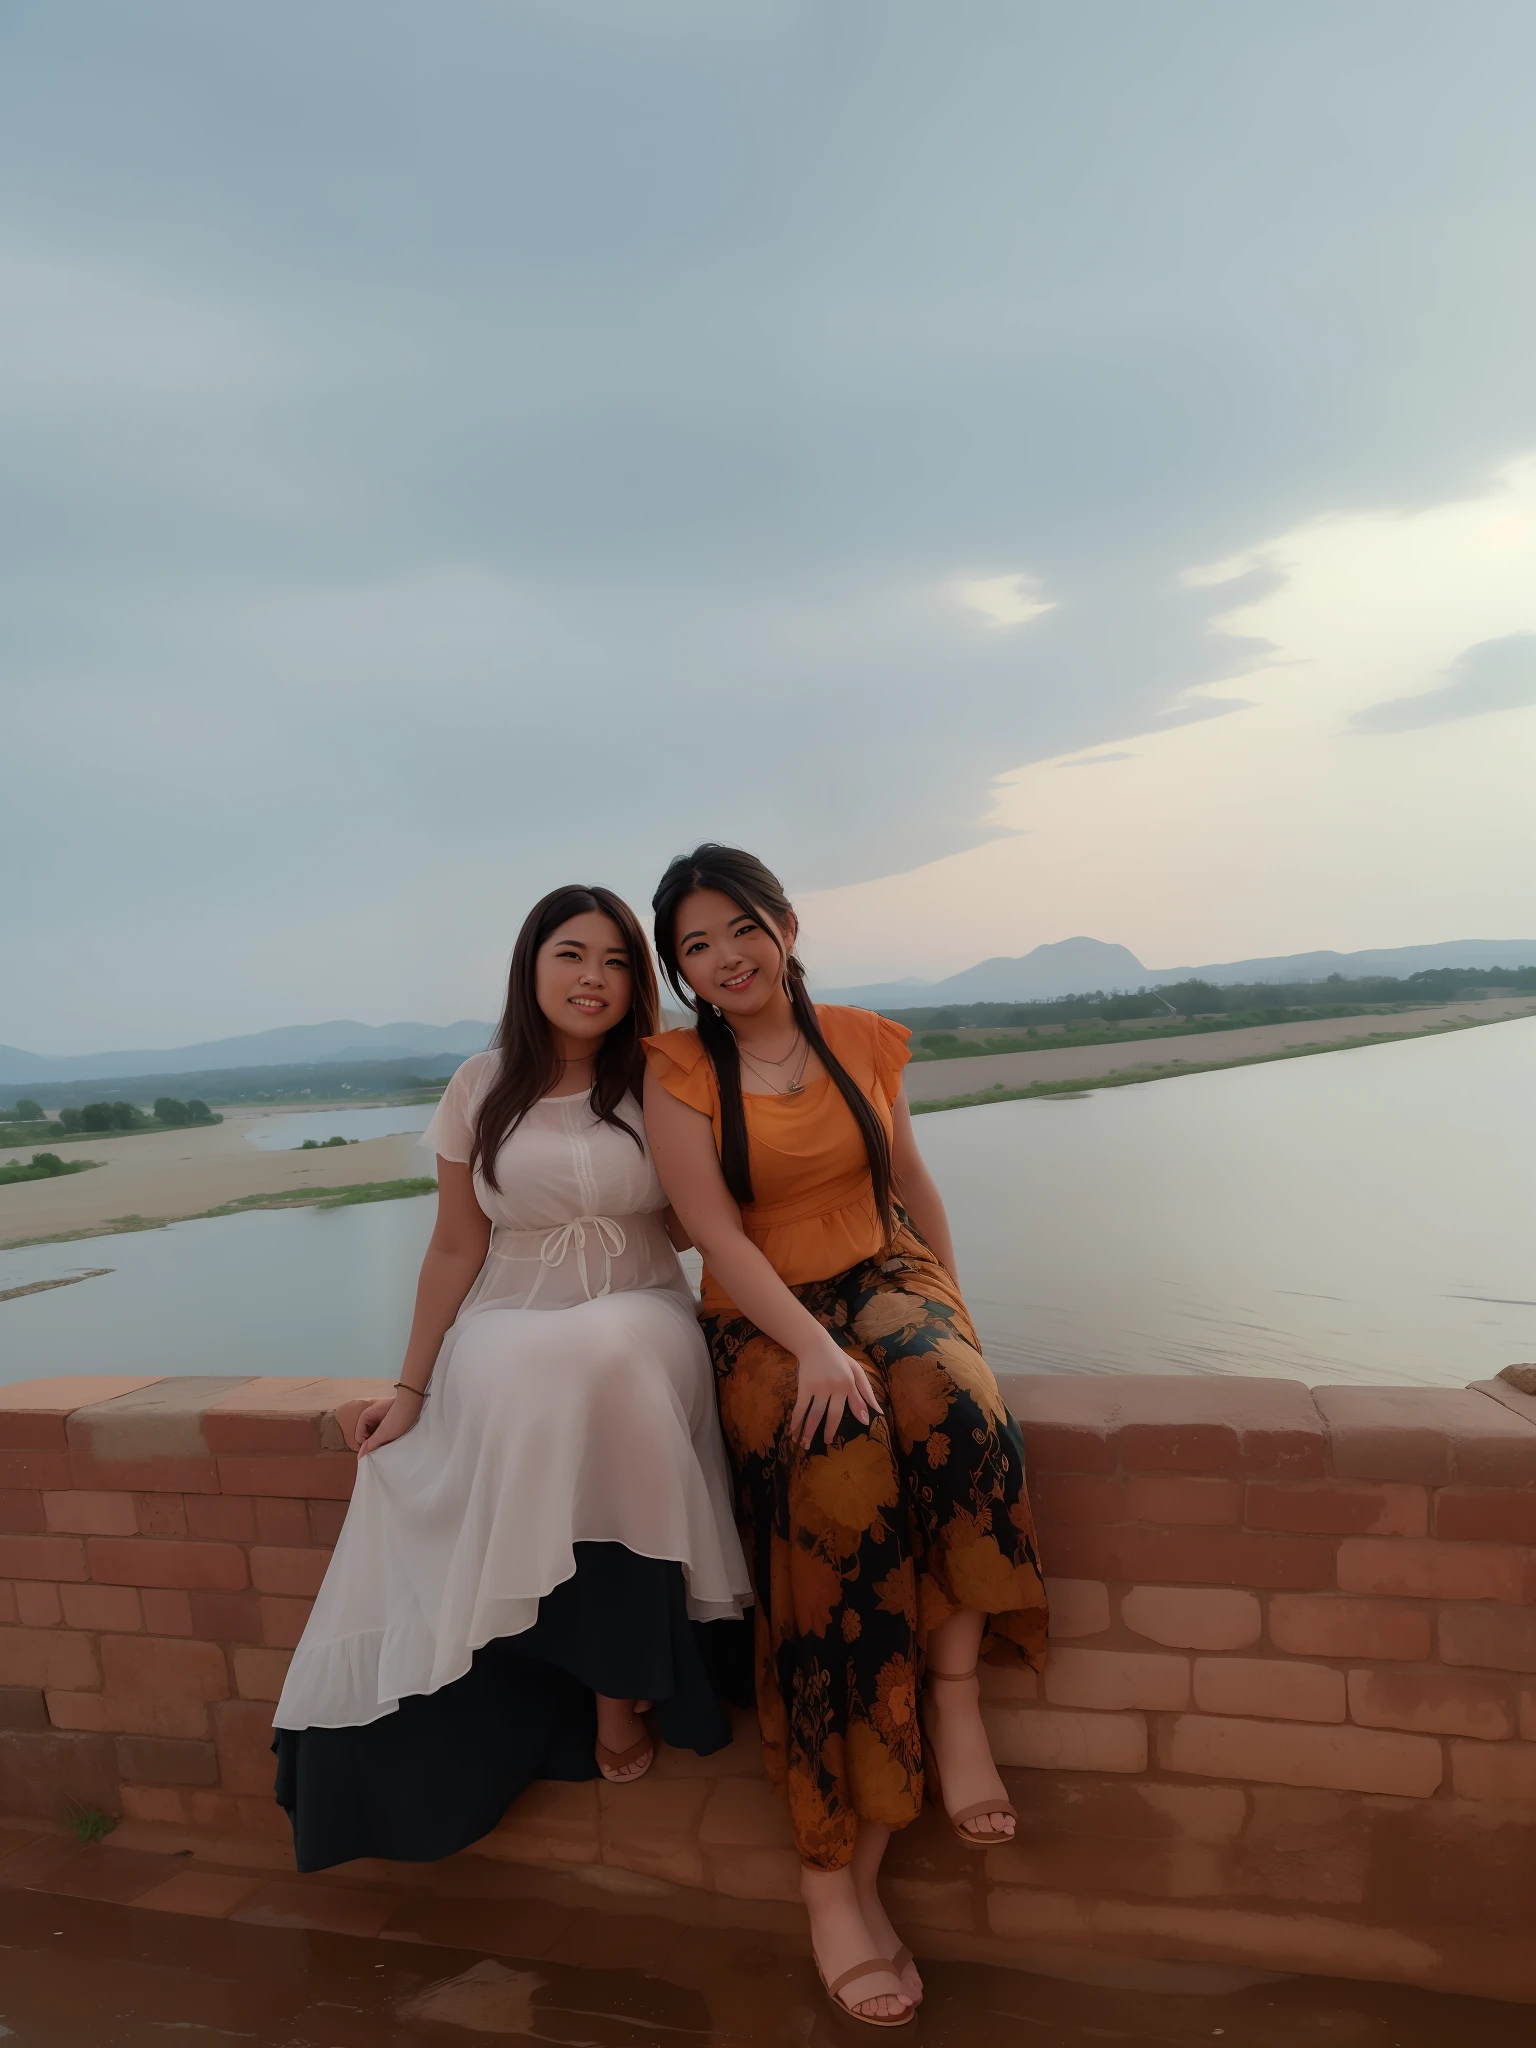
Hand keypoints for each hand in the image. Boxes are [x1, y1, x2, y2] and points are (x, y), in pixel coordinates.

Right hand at [355, 1390, 423, 1455]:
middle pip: (367, 1433)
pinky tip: (394, 1439)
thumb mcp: (384, 1432)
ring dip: (381, 1440)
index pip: (359, 1434)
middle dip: (373, 1441)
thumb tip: (360, 1456)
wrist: (418, 1402)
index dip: (365, 1442)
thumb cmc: (401, 1414)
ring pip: (376, 1433)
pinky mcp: (391, 1419)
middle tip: (384, 1446)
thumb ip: (371, 1443)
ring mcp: (382, 1416)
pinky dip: (387, 1436)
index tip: (375, 1447)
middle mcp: (373, 1414)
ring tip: (390, 1442)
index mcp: (368, 1414)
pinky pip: (385, 1431)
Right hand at [790, 1328, 881, 1449]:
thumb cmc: (838, 1358)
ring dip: (808, 1431)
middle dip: (827, 1432)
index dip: (852, 1422)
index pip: (853, 1406)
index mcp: (849, 1383)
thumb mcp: (856, 1371)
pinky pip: (800, 1407)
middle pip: (831, 1415)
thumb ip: (866, 1392)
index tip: (856, 1430)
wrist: (815, 1344)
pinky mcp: (804, 1386)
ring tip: (804, 1444)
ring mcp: (818, 1387)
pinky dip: (796, 1420)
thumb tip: (875, 1414)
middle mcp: (834, 1386)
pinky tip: (793, 1430)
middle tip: (825, 1443)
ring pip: (814, 1414)